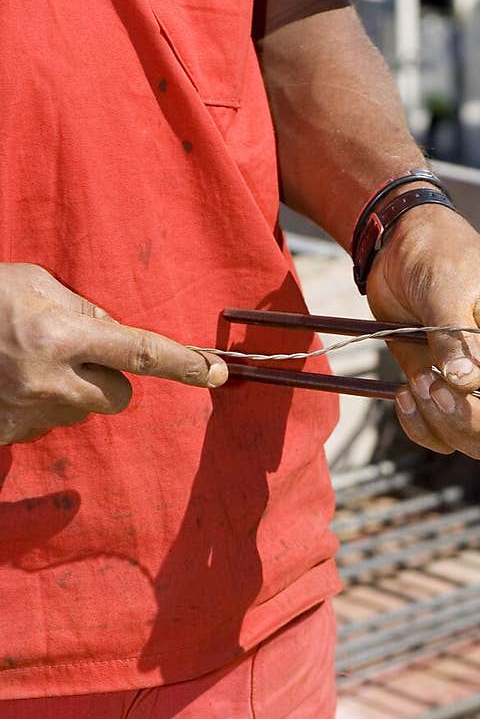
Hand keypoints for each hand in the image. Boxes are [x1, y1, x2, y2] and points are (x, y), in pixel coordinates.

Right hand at [0, 264, 226, 445]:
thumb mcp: (29, 282)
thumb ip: (80, 309)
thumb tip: (115, 333)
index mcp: (58, 336)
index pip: (139, 351)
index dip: (183, 364)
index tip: (219, 373)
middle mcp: (49, 382)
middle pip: (119, 395)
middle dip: (107, 376)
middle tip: (69, 351)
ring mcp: (29, 414)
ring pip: (83, 410)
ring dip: (69, 390)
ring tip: (25, 363)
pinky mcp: (10, 435)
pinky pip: (47, 424)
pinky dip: (36, 405)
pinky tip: (8, 382)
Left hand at [366, 207, 479, 458]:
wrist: (399, 247)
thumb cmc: (441, 254)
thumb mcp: (451, 287)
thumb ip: (458, 337)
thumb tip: (465, 383)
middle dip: (473, 425)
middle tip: (438, 390)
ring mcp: (474, 386)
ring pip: (471, 439)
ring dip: (442, 426)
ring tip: (417, 385)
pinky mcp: (441, 389)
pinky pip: (438, 431)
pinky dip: (420, 426)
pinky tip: (402, 396)